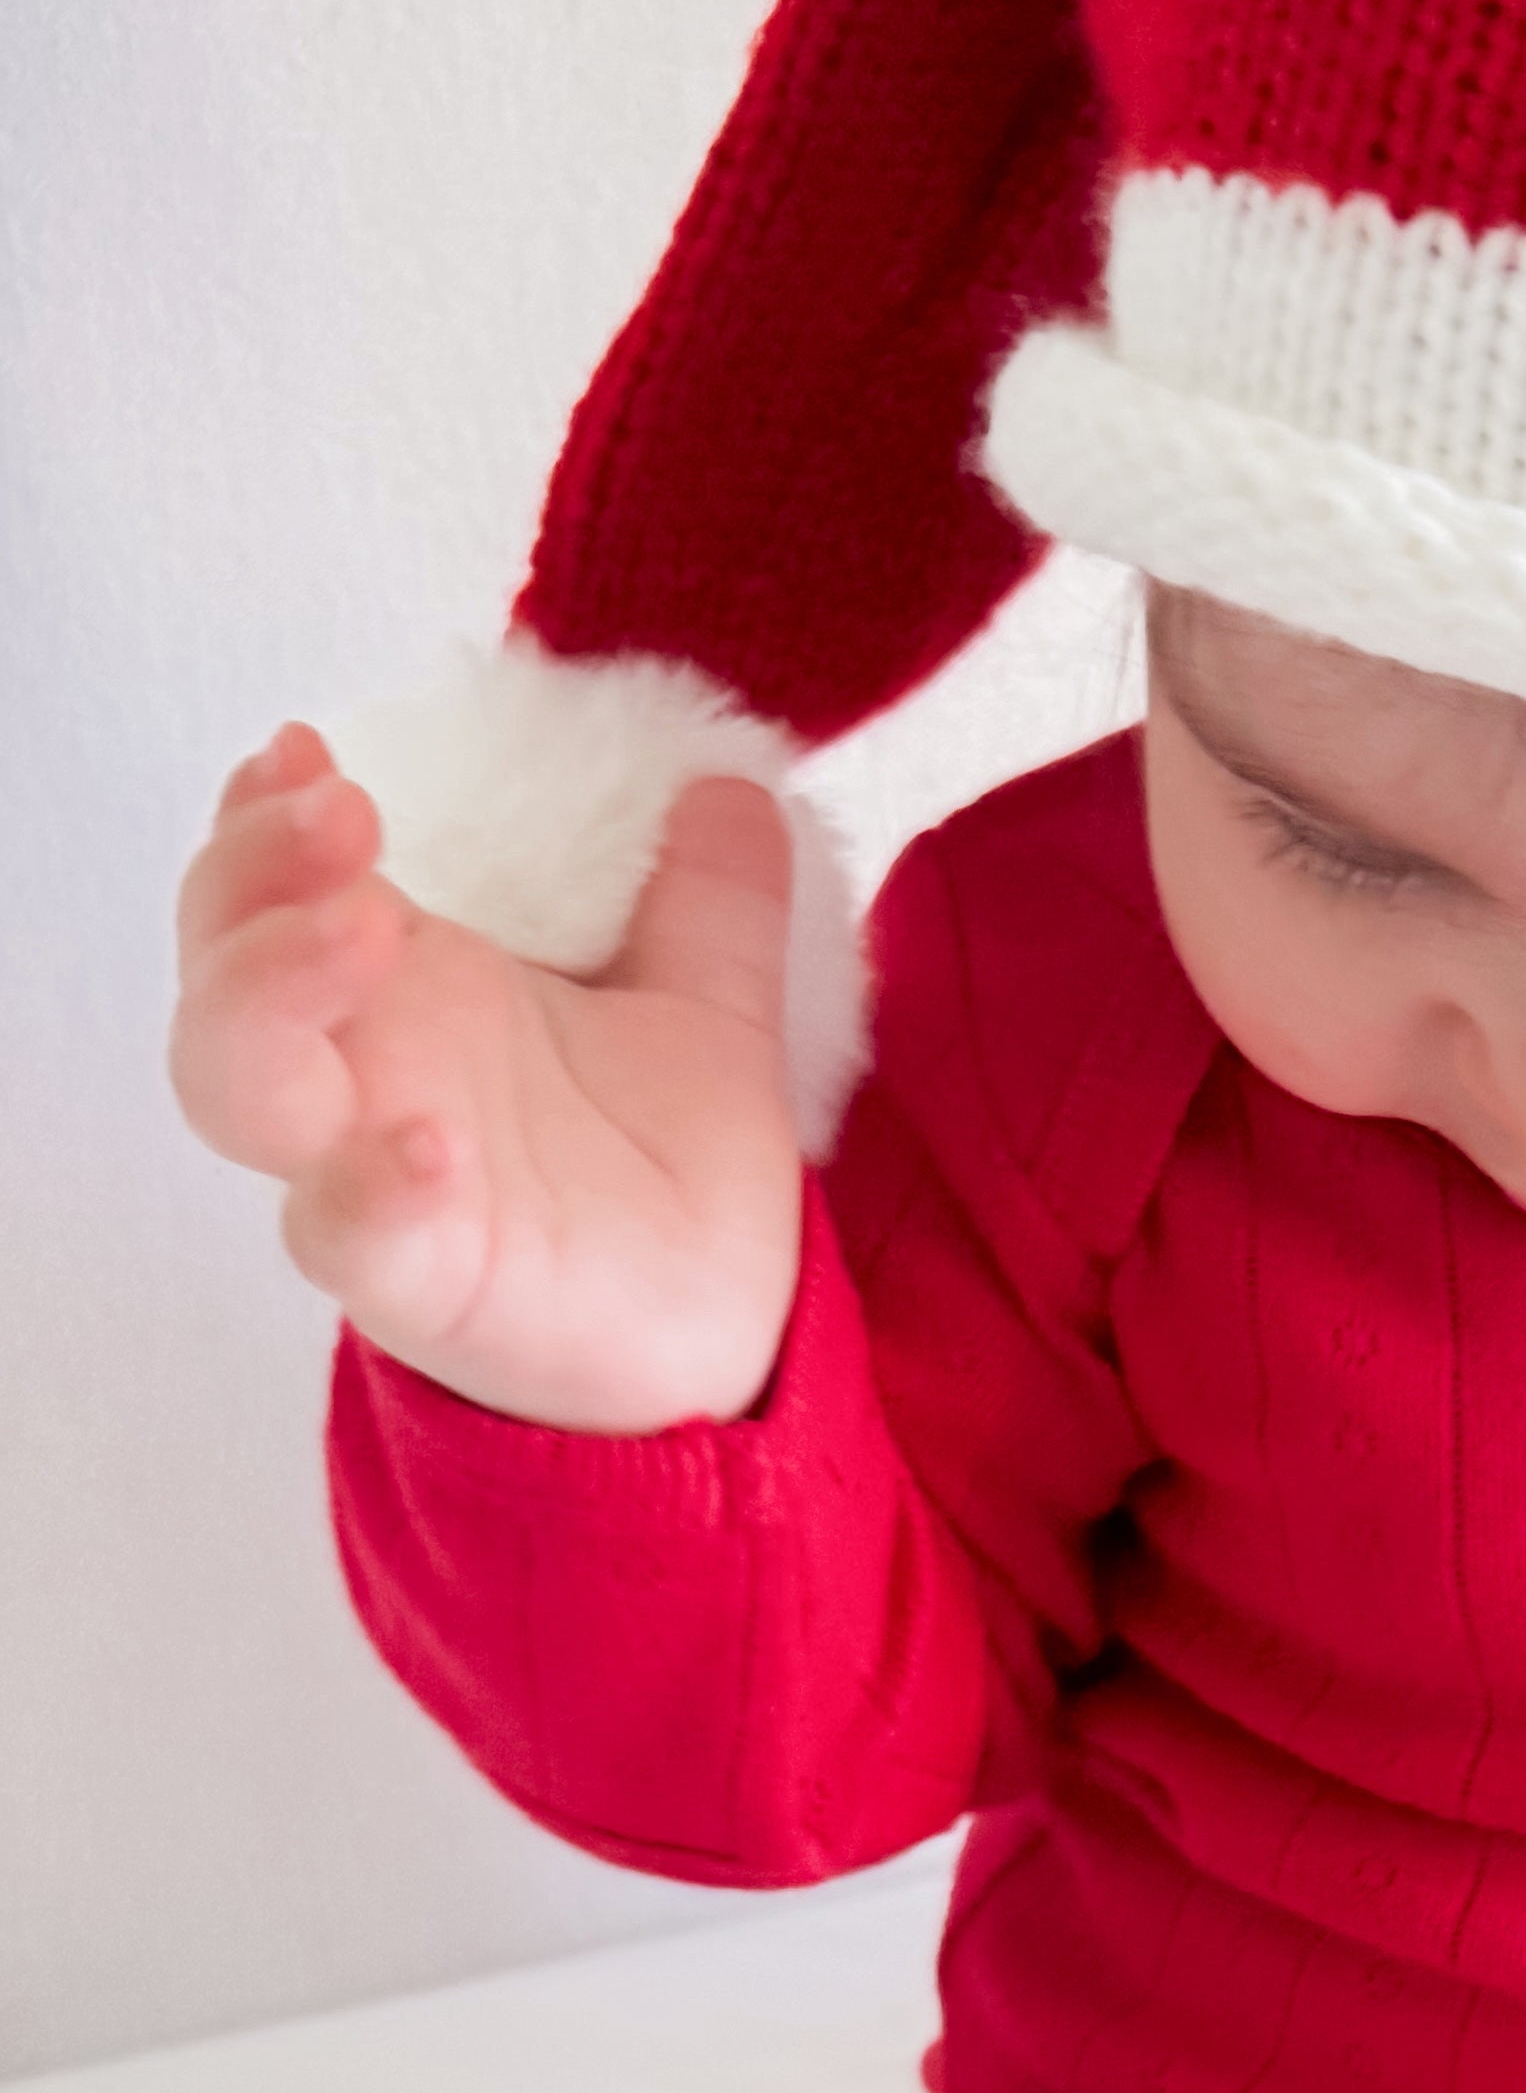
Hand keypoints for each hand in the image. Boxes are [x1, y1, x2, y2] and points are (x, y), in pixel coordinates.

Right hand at [169, 720, 807, 1431]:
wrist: (728, 1343)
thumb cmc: (667, 1181)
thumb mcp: (710, 1014)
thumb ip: (712, 903)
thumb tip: (738, 784)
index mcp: (409, 1002)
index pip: (270, 893)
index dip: (259, 818)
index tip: (308, 748)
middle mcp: (365, 1084)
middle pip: (221, 974)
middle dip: (250, 879)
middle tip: (345, 812)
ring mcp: (374, 1182)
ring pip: (237, 1088)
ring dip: (269, 989)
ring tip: (365, 923)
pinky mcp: (424, 1282)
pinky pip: (347, 1239)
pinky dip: (364, 1189)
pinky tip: (423, 1144)